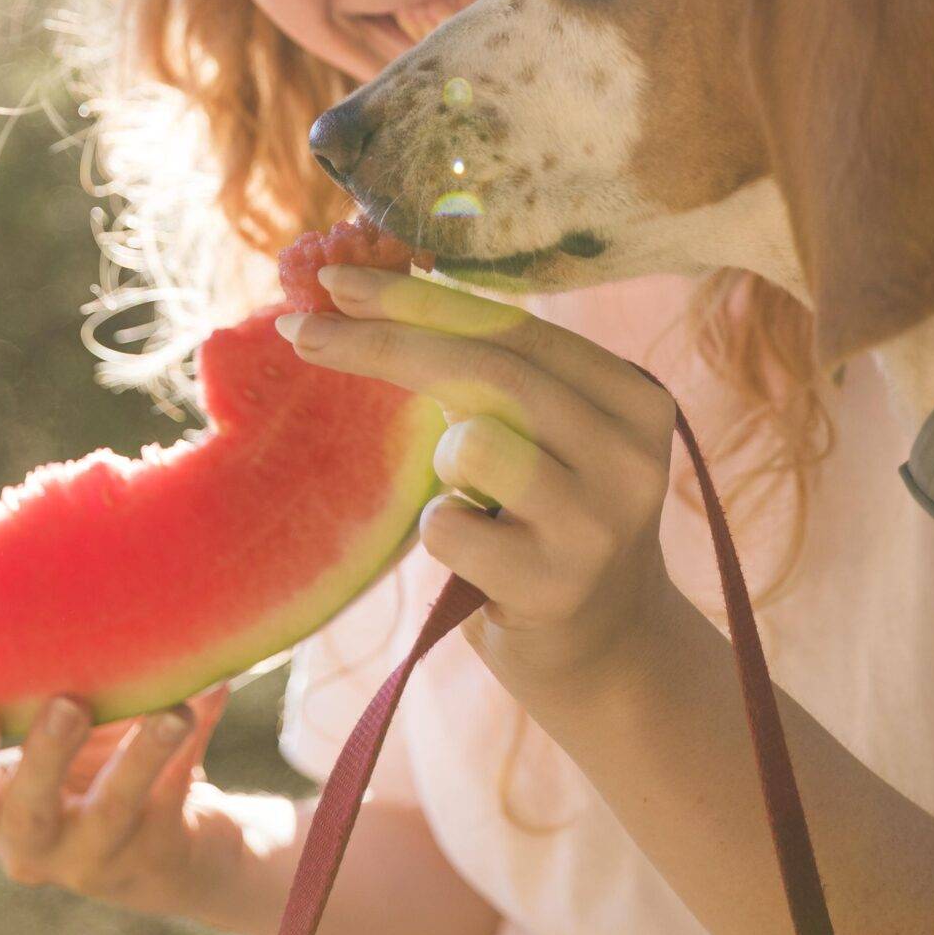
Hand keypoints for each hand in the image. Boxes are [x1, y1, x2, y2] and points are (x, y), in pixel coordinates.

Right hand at [0, 682, 238, 915]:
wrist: (179, 853)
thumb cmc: (100, 772)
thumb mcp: (68, 739)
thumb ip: (57, 688)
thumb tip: (79, 596)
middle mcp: (38, 845)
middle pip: (30, 810)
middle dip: (47, 756)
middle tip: (68, 705)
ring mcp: (98, 858)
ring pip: (114, 809)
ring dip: (142, 754)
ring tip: (172, 711)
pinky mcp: (157, 856)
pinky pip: (174, 793)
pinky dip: (194, 742)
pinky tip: (214, 691)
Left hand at [279, 265, 683, 700]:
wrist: (609, 653)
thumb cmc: (550, 525)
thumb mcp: (552, 440)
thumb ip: (499, 377)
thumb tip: (369, 299)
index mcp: (632, 398)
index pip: (514, 325)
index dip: (420, 298)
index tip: (336, 281)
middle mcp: (629, 454)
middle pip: (487, 370)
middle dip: (383, 341)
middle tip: (301, 330)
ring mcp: (598, 523)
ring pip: (470, 442)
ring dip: (442, 462)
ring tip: (476, 501)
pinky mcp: (555, 586)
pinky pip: (447, 527)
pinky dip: (441, 534)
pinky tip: (482, 561)